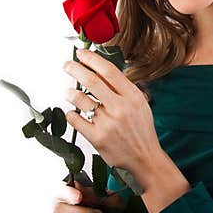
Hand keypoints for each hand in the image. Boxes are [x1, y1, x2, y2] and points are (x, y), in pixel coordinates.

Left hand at [62, 48, 165, 187]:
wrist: (145, 159)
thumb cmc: (141, 131)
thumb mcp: (140, 104)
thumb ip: (123, 88)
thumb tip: (101, 70)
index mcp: (132, 96)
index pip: (108, 70)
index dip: (92, 59)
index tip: (81, 54)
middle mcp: (120, 108)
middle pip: (91, 81)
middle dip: (75, 69)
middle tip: (67, 65)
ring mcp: (108, 124)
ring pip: (80, 100)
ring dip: (70, 93)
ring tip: (69, 92)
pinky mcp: (97, 138)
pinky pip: (75, 119)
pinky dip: (71, 114)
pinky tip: (73, 113)